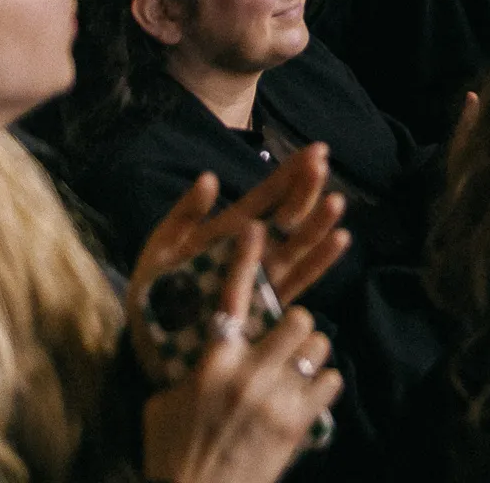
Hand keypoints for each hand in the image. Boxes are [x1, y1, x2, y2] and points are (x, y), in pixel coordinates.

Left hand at [126, 147, 352, 382]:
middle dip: (306, 190)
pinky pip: (299, 281)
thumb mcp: (164, 244)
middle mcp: (254, 250)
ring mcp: (263, 276)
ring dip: (318, 223)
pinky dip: (320, 261)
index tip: (317, 150)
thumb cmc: (155, 289)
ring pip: (298, 245)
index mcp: (230, 231)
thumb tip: (209, 177)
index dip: (291, 173)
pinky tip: (339, 240)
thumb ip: (187, 212)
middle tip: (323, 166)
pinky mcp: (267, 304)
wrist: (149, 339)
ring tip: (336, 201)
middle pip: (288, 216)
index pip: (267, 196)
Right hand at [135, 226, 345, 482]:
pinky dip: (322, 383)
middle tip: (285, 337)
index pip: (232, 299)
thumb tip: (199, 350)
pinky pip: (330, 381)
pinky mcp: (299, 424)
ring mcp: (278, 398)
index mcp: (212, 363)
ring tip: (296, 366)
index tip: (256, 227)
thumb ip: (188, 370)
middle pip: (297, 317)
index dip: (246, 259)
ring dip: (309, 352)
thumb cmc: (171, 455)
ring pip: (318, 345)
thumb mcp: (165, 406)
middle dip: (295, 323)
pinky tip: (308, 393)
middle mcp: (249, 374)